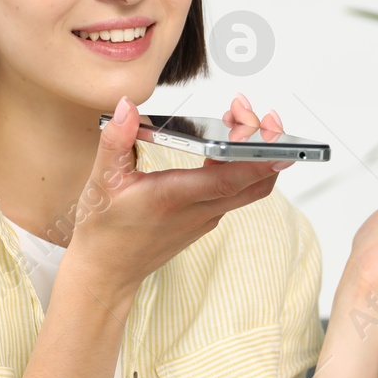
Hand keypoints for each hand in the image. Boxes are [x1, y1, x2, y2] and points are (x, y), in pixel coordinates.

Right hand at [66, 94, 287, 301]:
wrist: (108, 270)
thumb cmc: (105, 229)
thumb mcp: (102, 180)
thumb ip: (116, 140)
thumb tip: (126, 106)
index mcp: (175, 197)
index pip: (229, 180)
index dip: (259, 159)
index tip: (276, 137)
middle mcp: (199, 210)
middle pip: (255, 182)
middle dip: (266, 144)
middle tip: (248, 111)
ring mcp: (207, 217)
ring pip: (249, 187)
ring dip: (255, 153)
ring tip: (238, 119)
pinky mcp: (206, 219)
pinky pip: (236, 191)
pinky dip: (242, 165)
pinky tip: (226, 143)